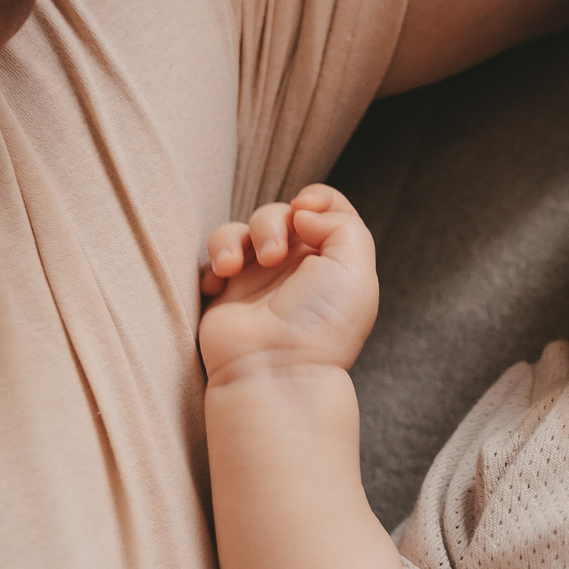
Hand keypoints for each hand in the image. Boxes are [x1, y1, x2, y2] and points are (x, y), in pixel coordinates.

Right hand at [197, 185, 380, 383]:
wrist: (275, 369)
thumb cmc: (321, 321)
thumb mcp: (356, 265)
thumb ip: (341, 221)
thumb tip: (302, 212)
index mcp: (333, 258)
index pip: (325, 207)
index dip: (315, 199)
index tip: (305, 210)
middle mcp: (297, 267)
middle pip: (280, 212)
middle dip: (271, 222)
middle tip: (272, 256)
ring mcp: (259, 279)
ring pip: (242, 229)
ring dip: (235, 238)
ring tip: (233, 267)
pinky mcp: (225, 293)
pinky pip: (213, 256)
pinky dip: (214, 260)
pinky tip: (219, 283)